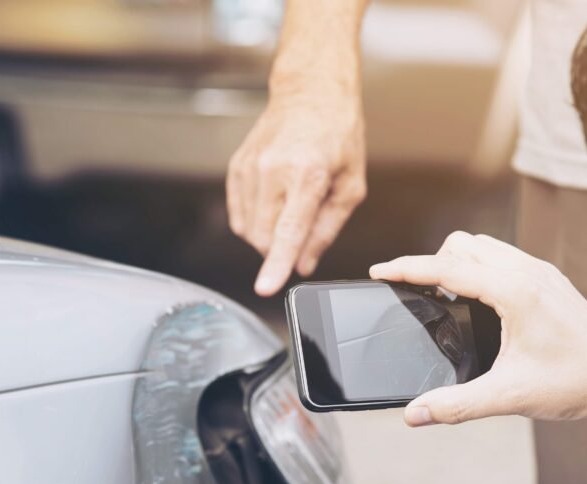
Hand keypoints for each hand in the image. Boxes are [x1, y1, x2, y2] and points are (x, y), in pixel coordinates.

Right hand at [227, 87, 366, 295]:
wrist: (310, 93)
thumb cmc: (338, 136)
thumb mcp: (351, 184)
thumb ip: (327, 229)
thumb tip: (304, 264)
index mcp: (308, 174)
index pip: (288, 230)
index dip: (277, 264)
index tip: (266, 288)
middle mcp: (273, 170)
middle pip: (266, 238)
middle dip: (281, 251)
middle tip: (303, 231)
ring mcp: (250, 167)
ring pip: (249, 231)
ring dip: (268, 237)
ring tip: (291, 208)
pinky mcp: (236, 167)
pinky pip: (239, 215)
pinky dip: (255, 223)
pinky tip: (273, 204)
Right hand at [370, 232, 586, 425]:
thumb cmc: (579, 382)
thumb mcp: (511, 397)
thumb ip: (457, 405)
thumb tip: (415, 414)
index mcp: (515, 292)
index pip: (447, 268)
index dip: (407, 268)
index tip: (379, 272)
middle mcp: (528, 272)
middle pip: (462, 244)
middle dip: (430, 261)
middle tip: (410, 291)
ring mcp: (540, 272)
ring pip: (483, 245)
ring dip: (455, 260)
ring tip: (437, 292)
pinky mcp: (548, 280)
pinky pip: (502, 257)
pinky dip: (478, 267)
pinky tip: (474, 299)